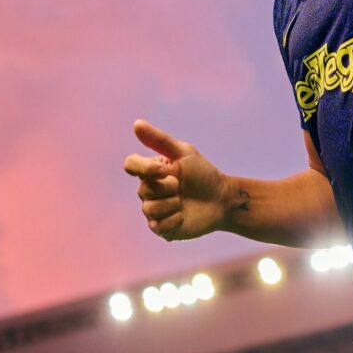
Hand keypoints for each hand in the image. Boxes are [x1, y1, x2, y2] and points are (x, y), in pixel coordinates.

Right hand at [124, 119, 228, 240]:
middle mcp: (148, 190)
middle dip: (168, 188)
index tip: (166, 170)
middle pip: (143, 190)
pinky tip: (184, 215)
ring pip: (150, 209)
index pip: (131, 165)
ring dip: (172, 204)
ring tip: (183, 202)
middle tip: (182, 186)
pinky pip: (158, 225)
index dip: (145, 169)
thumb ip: (160, 140)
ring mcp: (154, 210)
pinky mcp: (161, 228)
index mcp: (151, 171)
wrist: (222, 199)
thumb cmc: (203, 173)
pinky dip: (175, 219)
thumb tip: (136, 124)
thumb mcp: (184, 153)